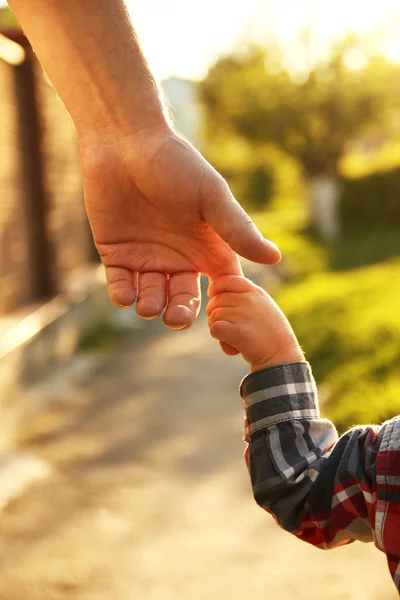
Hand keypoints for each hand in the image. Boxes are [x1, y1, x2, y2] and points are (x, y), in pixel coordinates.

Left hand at [79, 127, 280, 329]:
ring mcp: (147, 257)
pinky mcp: (116, 254)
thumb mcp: (211, 196)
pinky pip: (120, 285)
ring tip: (149, 306)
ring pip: (152, 297)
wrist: (125, 141)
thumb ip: (237, 229)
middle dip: (181, 313)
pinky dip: (123, 295)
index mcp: (207, 247)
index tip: (221, 321)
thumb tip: (274, 257)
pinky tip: (125, 296)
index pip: (221, 286)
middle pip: (184, 299)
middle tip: (176, 318)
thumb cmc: (175, 163)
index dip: (223, 305)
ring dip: (151, 306)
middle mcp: (179, 257)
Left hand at [207, 275, 303, 371]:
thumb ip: (247, 297)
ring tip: (230, 336)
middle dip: (215, 313)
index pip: (228, 280)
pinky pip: (214, 328)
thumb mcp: (264, 306)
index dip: (216, 287)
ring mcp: (243, 314)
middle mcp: (249, 300)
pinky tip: (229, 342)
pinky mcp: (237, 331)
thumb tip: (219, 293)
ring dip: (217, 326)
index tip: (213, 296)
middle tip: (225, 325)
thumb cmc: (272, 334)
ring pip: (214, 315)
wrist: (281, 356)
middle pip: (217, 300)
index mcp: (256, 292)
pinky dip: (218, 336)